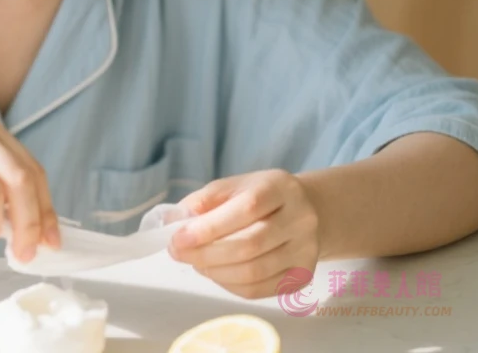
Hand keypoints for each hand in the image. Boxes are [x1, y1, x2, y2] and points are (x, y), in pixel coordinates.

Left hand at [167, 169, 321, 298]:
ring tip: (196, 262)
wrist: (305, 212)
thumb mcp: (232, 187)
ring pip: (254, 272)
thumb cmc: (259, 198)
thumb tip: (172, 223)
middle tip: (178, 253)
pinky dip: (229, 285)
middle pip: (250, 245)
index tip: (177, 238)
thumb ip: (202, 201)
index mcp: (280, 188)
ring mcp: (305, 250)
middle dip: (205, 253)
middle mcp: (300, 219)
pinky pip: (259, 290)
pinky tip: (216, 272)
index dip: (208, 228)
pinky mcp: (303, 275)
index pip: (247, 209)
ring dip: (215, 271)